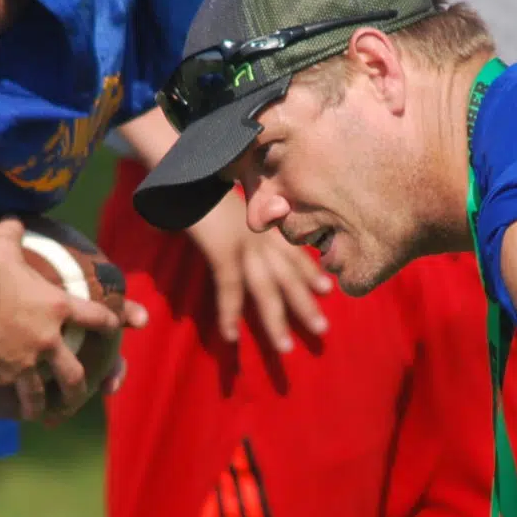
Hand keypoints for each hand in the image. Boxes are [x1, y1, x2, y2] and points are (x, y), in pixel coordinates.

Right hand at [0, 219, 132, 419]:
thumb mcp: (3, 247)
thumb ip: (11, 234)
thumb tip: (10, 220)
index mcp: (57, 306)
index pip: (95, 316)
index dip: (109, 322)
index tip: (117, 327)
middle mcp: (50, 338)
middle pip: (74, 370)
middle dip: (80, 386)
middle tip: (81, 393)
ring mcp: (31, 361)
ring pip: (47, 390)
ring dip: (49, 404)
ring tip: (46, 414)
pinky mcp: (9, 375)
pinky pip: (18, 394)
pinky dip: (20, 403)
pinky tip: (20, 412)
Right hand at [186, 195, 331, 353]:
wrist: (189, 167)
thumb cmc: (205, 181)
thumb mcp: (233, 198)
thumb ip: (242, 216)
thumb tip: (242, 226)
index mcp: (264, 223)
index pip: (293, 250)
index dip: (310, 271)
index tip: (327, 289)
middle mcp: (262, 235)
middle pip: (288, 276)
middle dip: (305, 305)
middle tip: (323, 330)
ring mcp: (245, 243)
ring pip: (266, 289)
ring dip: (276, 320)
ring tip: (285, 349)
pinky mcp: (224, 250)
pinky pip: (230, 289)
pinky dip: (229, 314)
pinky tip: (230, 336)